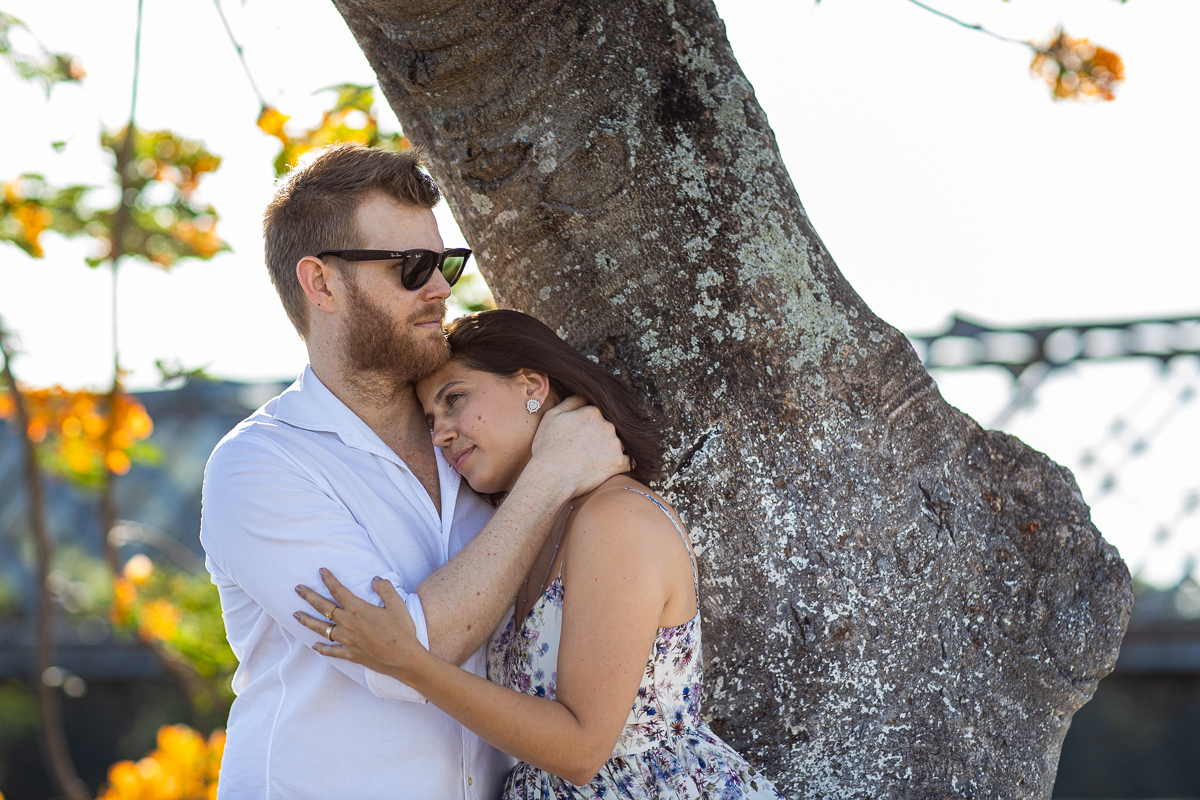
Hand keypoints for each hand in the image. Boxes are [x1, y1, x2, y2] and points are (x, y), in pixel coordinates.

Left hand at [294, 569, 426, 684]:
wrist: (404, 658)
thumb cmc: (402, 630)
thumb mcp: (397, 604)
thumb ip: (385, 588)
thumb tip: (375, 579)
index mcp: (357, 609)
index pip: (338, 590)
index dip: (329, 579)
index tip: (321, 571)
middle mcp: (347, 624)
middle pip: (323, 607)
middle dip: (309, 596)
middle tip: (298, 589)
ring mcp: (347, 640)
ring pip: (321, 628)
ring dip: (307, 620)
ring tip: (296, 614)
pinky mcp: (350, 654)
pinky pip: (331, 651)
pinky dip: (322, 648)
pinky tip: (314, 646)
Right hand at [525, 396, 629, 499]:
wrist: (551, 477)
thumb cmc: (548, 447)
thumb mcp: (552, 416)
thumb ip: (572, 401)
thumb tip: (585, 396)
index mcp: (593, 411)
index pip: (596, 415)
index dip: (587, 425)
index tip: (579, 436)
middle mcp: (608, 425)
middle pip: (608, 428)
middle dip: (599, 436)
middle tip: (583, 450)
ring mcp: (615, 444)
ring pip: (618, 443)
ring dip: (609, 449)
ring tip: (592, 461)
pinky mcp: (619, 463)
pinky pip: (628, 461)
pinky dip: (619, 464)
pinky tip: (608, 468)